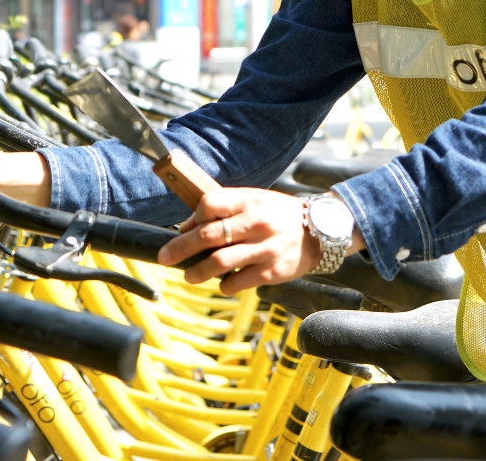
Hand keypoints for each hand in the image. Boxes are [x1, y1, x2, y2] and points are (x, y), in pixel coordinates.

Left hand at [157, 188, 318, 295]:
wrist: (320, 231)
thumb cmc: (279, 215)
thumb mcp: (255, 200)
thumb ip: (226, 209)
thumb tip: (188, 227)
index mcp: (249, 201)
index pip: (209, 204)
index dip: (191, 219)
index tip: (183, 230)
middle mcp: (256, 223)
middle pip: (207, 236)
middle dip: (180, 249)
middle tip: (165, 258)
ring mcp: (264, 248)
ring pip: (219, 262)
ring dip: (198, 271)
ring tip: (189, 276)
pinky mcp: (271, 271)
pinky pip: (238, 282)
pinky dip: (224, 285)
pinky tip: (222, 283)